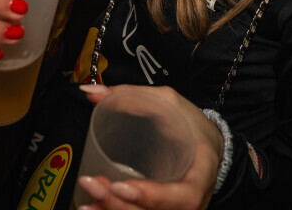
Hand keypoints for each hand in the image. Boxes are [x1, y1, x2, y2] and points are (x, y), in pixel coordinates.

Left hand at [75, 84, 221, 209]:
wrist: (206, 146)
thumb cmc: (191, 126)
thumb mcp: (169, 103)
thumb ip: (131, 97)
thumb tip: (92, 92)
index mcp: (200, 176)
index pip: (184, 197)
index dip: (153, 196)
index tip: (122, 186)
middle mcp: (190, 202)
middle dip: (120, 205)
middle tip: (94, 185)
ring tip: (86, 204)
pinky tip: (93, 209)